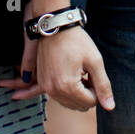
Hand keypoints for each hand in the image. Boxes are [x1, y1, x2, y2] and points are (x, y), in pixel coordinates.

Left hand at [0, 0, 44, 99]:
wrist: (48, 7)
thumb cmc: (41, 21)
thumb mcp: (32, 41)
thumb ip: (29, 60)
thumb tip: (24, 79)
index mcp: (49, 63)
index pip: (37, 86)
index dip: (24, 92)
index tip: (13, 95)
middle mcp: (49, 63)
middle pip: (34, 82)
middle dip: (18, 85)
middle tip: (2, 83)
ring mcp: (47, 58)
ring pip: (34, 75)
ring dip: (20, 77)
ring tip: (6, 77)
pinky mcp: (44, 52)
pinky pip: (35, 66)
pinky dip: (24, 67)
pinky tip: (16, 66)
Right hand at [0, 26, 114, 112]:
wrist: (55, 26)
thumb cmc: (76, 41)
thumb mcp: (95, 61)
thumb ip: (103, 86)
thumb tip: (110, 107)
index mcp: (68, 87)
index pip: (90, 102)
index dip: (96, 87)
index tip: (93, 71)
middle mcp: (54, 91)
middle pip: (79, 104)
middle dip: (86, 91)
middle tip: (85, 70)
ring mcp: (46, 86)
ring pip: (67, 102)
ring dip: (75, 91)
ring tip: (77, 70)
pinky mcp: (42, 80)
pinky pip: (47, 93)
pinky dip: (53, 91)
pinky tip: (24, 93)